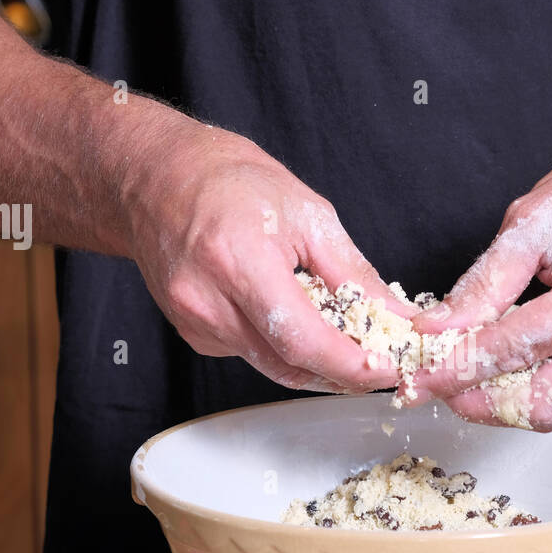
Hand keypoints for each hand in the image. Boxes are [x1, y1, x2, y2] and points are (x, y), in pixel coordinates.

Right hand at [121, 120, 412, 391]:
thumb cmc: (227, 180)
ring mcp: (195, 323)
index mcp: (238, 262)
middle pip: (287, 366)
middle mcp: (208, 302)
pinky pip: (250, 354)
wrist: (153, 177)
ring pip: (271, 367)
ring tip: (349, 343)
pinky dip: (283, 348)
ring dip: (316, 364)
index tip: (386, 368)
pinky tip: (296, 322)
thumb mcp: (306, 213)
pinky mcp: (193, 334)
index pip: (301, 340)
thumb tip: (398, 315)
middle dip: (341, 374)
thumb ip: (353, 273)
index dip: (350, 365)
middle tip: (379, 364)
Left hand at [407, 131, 551, 428]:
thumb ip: (483, 284)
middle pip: (542, 406)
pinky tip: (505, 359)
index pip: (513, 350)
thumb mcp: (533, 220)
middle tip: (441, 382)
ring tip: (468, 369)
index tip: (418, 379)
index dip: (456, 369)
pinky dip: (532, 381)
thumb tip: (438, 330)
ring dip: (505, 398)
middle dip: (482, 402)